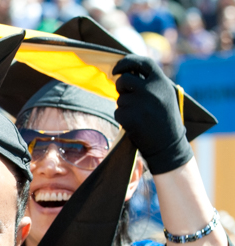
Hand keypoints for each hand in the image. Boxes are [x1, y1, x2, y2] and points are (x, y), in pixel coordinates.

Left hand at [113, 55, 192, 174]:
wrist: (168, 144)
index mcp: (161, 81)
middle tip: (126, 96)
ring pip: (120, 98)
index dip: (126, 62)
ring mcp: (140, 103)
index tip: (116, 68)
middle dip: (120, 87)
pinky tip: (135, 124)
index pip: (142, 62)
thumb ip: (149, 82)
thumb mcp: (164, 95)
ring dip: (124, 106)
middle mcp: (151, 90)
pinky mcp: (130, 117)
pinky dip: (122, 118)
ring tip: (140, 115)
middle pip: (124, 79)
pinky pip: (117, 112)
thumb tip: (125, 72)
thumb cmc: (164, 119)